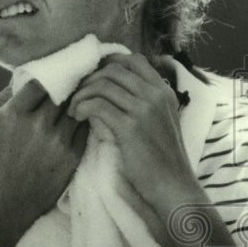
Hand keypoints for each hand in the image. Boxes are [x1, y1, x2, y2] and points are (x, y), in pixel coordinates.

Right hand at [0, 79, 87, 242]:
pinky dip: (84, 121)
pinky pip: (85, 129)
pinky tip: (83, 120)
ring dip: (79, 102)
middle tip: (76, 78)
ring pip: (77, 108)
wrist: (3, 209)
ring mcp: (57, 140)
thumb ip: (0, 103)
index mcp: (13, 114)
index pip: (41, 81)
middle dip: (68, 85)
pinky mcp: (72, 156)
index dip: (49, 76)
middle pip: (63, 91)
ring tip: (82, 98)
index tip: (54, 74)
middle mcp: (37, 123)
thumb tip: (18, 80)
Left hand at [66, 53, 202, 217]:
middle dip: (89, 79)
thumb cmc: (161, 159)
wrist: (173, 186)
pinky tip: (78, 117)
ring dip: (82, 94)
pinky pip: (98, 105)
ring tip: (74, 110)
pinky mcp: (131, 127)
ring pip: (103, 85)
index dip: (107, 64)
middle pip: (114, 69)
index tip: (92, 79)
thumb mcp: (158, 121)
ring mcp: (145, 110)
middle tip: (77, 96)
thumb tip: (111, 90)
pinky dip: (82, 107)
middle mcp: (156, 95)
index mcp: (164, 91)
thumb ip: (143, 103)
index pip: (133, 60)